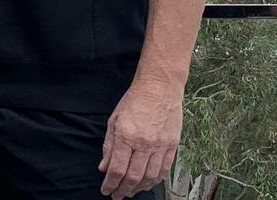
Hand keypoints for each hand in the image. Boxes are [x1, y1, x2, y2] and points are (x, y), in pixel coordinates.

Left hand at [98, 81, 181, 198]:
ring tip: (131, 191)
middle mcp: (144, 143)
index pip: (117, 169)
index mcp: (127, 136)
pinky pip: (164, 169)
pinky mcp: (172, 145)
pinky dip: (155, 180)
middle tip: (117, 195)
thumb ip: (109, 146)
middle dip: (123, 190)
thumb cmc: (136, 100)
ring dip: (139, 188)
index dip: (110, 184)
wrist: (160, 87)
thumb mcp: (114, 120)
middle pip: (133, 177)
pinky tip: (148, 183)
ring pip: (150, 177)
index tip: (106, 190)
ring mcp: (160, 145)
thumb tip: (104, 167)